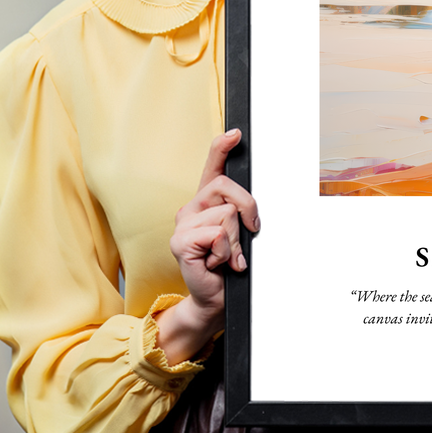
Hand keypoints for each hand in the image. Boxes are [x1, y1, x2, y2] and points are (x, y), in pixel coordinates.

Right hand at [155, 129, 259, 363]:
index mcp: (206, 202)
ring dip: (236, 241)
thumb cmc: (229, 266)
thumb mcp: (240, 234)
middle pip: (227, 187)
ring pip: (227, 214)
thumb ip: (241, 213)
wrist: (215, 298)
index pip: (212, 167)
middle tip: (249, 233)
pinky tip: (217, 264)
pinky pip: (217, 234)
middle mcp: (191, 208)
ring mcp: (182, 224)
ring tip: (227, 256)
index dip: (222, 147)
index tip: (236, 133)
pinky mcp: (180, 242)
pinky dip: (226, 252)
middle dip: (248, 209)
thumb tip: (252, 206)